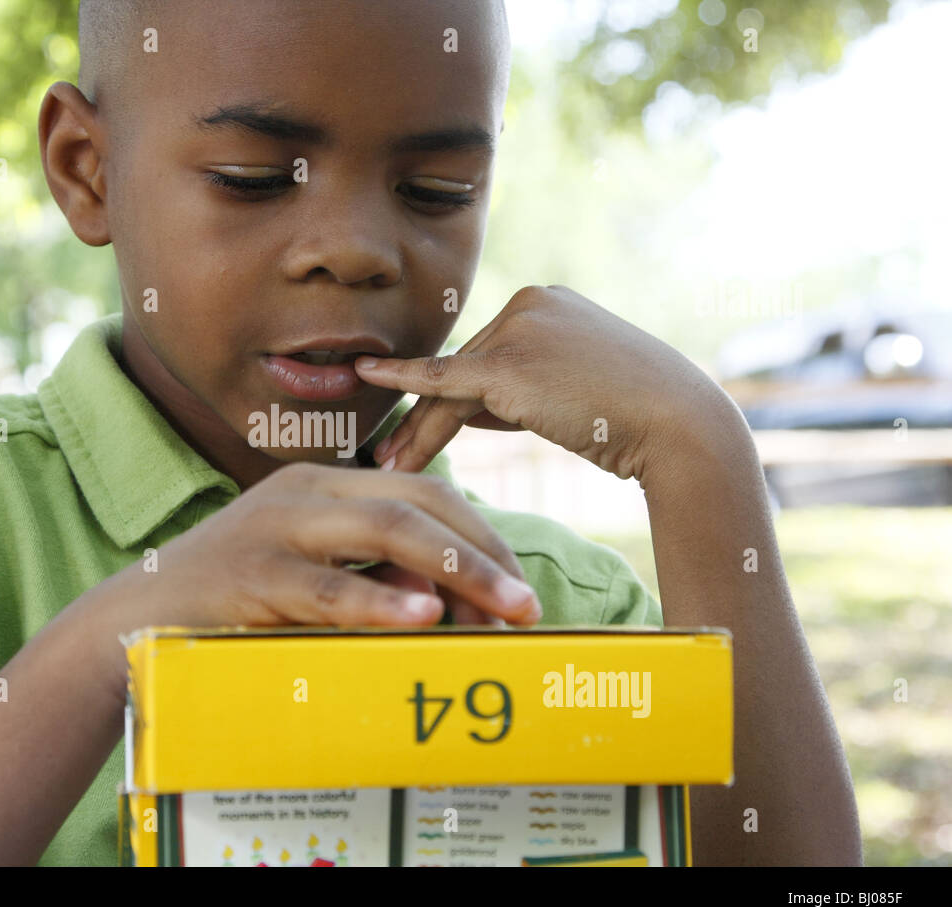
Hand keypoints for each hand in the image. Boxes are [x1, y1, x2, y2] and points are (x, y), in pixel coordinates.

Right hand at [129, 462, 541, 627]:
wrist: (136, 618)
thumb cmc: (233, 602)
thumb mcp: (313, 578)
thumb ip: (371, 575)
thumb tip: (447, 598)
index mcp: (325, 485)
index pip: (425, 491)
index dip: (481, 536)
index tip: (516, 588)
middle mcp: (306, 493)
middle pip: (419, 502)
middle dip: (484, 552)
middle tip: (527, 605)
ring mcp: (276, 527)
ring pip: (385, 530)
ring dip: (457, 571)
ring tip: (504, 610)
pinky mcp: (252, 574)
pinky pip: (328, 586)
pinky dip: (381, 602)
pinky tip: (423, 617)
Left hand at [354, 285, 726, 484]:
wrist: (676, 425)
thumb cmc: (631, 417)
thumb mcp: (566, 392)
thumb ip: (511, 391)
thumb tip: (459, 408)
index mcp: (545, 304)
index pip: (485, 357)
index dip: (450, 401)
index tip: (419, 430)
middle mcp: (527, 304)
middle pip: (461, 371)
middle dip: (424, 418)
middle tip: (389, 454)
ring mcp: (517, 328)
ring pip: (450, 386)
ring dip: (418, 430)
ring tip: (389, 466)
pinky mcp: (508, 362)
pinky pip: (442, 381)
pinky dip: (401, 383)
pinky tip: (366, 378)